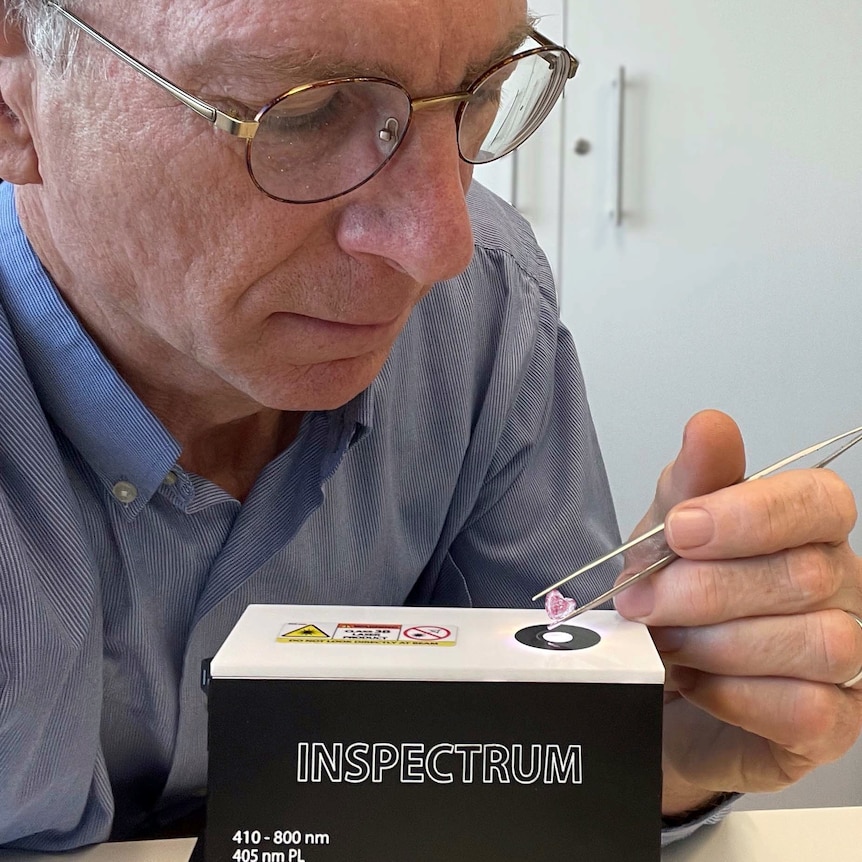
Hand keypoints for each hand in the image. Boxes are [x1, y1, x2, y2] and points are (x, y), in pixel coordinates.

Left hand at [613, 410, 861, 816]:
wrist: (647, 683)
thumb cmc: (667, 600)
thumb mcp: (661, 536)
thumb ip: (689, 484)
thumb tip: (710, 426)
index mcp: (802, 529)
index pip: (819, 502)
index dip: (750, 516)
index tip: (679, 530)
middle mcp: (839, 586)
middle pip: (807, 575)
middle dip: (706, 591)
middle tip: (645, 602)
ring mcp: (846, 657)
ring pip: (819, 642)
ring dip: (720, 645)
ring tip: (668, 646)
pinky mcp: (834, 722)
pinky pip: (809, 708)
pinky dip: (736, 696)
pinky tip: (699, 686)